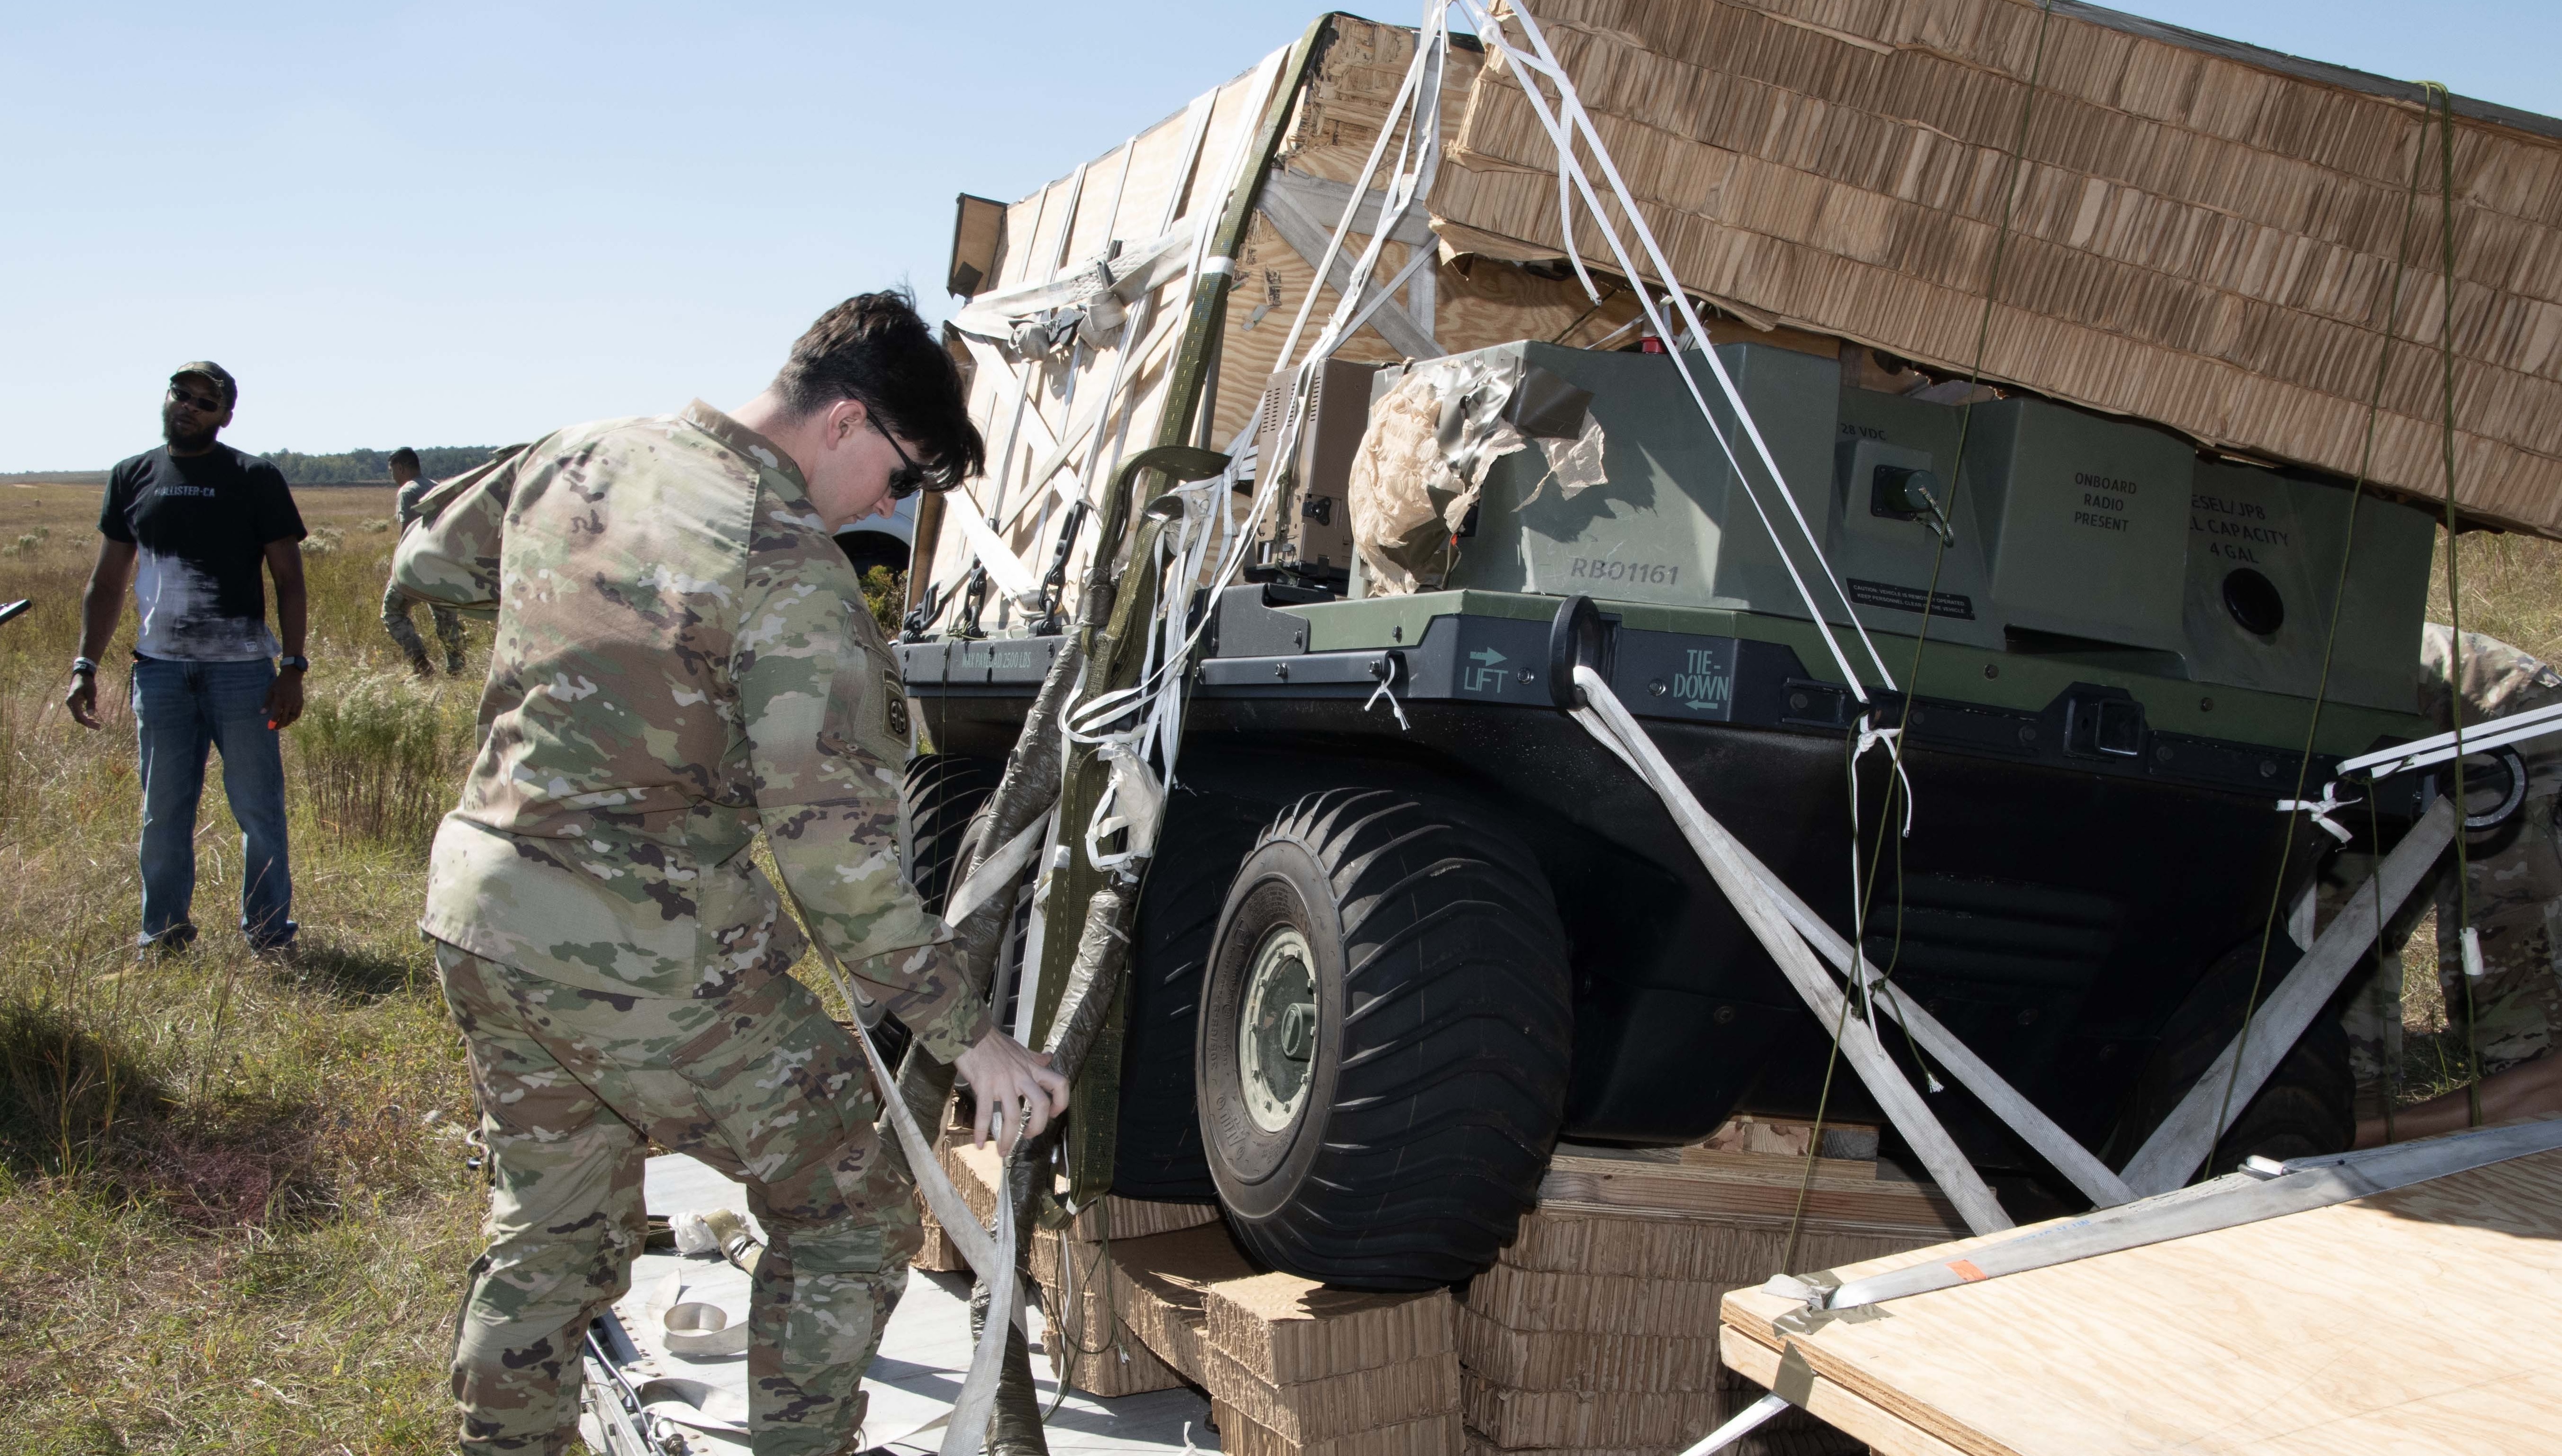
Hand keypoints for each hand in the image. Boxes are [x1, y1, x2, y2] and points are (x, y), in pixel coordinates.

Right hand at [66, 673, 99, 729]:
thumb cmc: (87, 682)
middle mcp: (70, 703)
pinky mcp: (74, 703)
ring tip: (97, 725)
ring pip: (78, 716)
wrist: (81, 675)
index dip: (87, 723)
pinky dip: (85, 717)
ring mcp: (71, 704)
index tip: (96, 726)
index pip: (78, 716)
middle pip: (78, 718)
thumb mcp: (91, 692)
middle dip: (88, 724)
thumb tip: (91, 714)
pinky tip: (92, 719)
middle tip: (99, 727)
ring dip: (87, 721)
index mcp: (72, 701)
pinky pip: (78, 713)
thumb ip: (91, 703)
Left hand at [265, 670, 304, 729]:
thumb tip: (262, 713)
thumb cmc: (279, 684)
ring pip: (292, 717)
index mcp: (280, 700)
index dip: (273, 722)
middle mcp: (288, 703)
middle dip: (280, 725)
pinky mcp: (301, 702)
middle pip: (284, 718)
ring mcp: (296, 703)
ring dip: (287, 723)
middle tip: (275, 729)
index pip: (276, 715)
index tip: (270, 727)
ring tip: (283, 725)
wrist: (292, 677)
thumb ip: (267, 703)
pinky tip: (290, 720)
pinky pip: (298, 713)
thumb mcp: (270, 691)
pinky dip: (294, 718)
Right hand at [952, 1028, 1071, 1154]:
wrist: (970, 1032)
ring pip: (1013, 1115)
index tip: (1053, 1113)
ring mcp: (1003, 1082)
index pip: (1059, 1083)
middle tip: (1028, 1136)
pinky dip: (981, 1131)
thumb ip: (1035, 1058)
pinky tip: (978, 1144)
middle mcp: (1021, 1076)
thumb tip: (1048, 1057)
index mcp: (1031, 1068)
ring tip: (1003, 1150)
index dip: (1061, 1101)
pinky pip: (985, 1113)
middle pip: (1040, 1105)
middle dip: (1037, 1126)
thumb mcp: (1020, 1049)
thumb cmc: (994, 1041)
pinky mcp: (984, 1085)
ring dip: (1008, 1138)